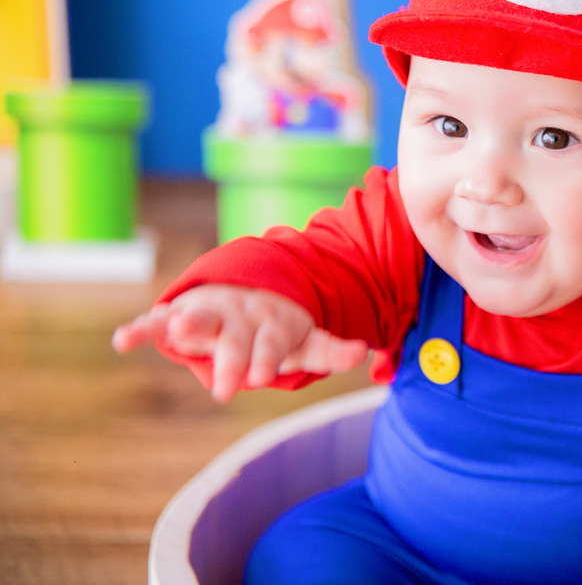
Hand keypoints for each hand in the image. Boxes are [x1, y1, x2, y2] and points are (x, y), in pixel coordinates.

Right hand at [112, 284, 368, 401]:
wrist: (246, 290)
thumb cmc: (277, 328)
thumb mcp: (306, 339)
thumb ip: (331, 350)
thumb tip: (364, 352)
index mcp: (271, 323)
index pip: (272, 343)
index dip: (267, 358)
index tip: (261, 378)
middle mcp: (239, 316)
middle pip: (235, 339)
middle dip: (231, 360)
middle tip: (226, 388)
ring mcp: (210, 312)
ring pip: (199, 317)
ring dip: (188, 322)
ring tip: (178, 330)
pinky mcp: (179, 314)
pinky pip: (157, 320)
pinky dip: (140, 329)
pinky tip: (121, 341)